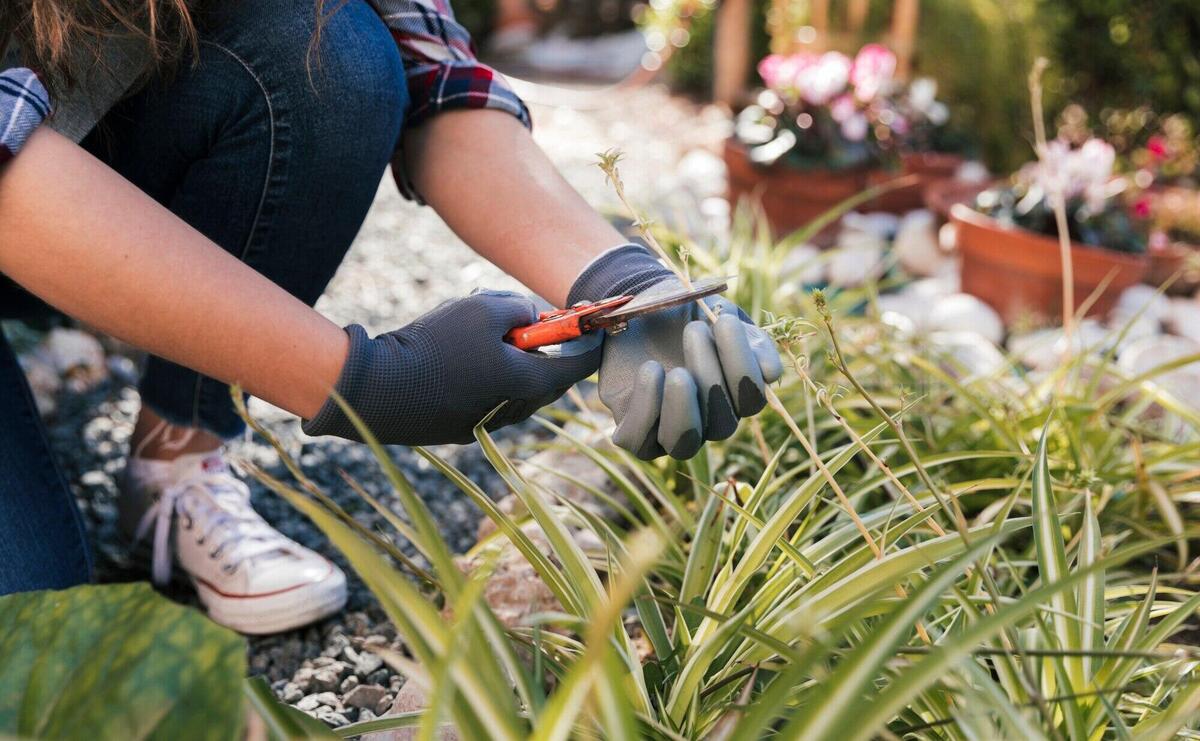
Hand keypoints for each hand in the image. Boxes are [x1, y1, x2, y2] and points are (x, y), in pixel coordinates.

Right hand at [303, 290, 601, 444]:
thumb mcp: (483, 307)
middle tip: (534, 324)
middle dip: (545, 349)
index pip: (578, 367)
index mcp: (528, 383)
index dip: (591, 343)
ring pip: (517, 387)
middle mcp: (514, 410)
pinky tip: (458, 353)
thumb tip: (530, 316)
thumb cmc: (435, 345)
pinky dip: (489, 375)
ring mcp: (487, 423)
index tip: (598, 327)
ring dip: (513, 360)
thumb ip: (519, 307)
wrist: (378, 390)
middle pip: (547, 378)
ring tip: (481, 331)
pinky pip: (489, 397)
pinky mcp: (461, 428)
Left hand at [568, 245, 782, 459]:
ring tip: (676, 371)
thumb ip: (751, 339)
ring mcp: (670, 430)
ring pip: (683, 444)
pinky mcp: (635, 431)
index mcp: (733, 395)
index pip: (751, 400)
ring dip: (683, 408)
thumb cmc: (685, 314)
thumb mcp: (722, 315)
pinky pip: (640, 442)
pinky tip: (650, 369)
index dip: (743, 366)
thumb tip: (770, 372)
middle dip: (711, 377)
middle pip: (722, 424)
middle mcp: (706, 420)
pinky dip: (646, 408)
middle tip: (694, 330)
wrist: (637, 309)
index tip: (725, 321)